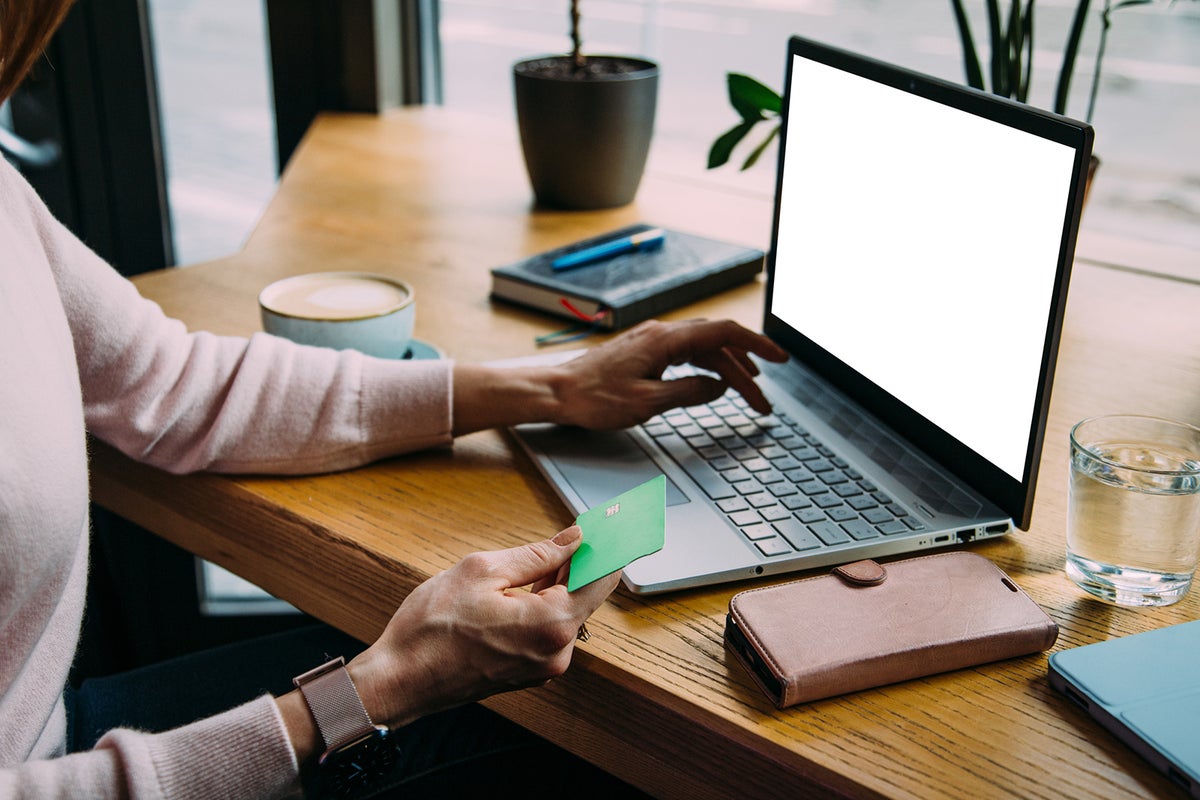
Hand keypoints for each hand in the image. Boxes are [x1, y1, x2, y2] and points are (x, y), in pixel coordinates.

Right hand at [347, 526, 619, 728]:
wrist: (399, 680)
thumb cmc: (431, 627)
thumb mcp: (482, 571)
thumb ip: (536, 555)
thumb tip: (573, 539)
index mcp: (551, 623)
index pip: (600, 579)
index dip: (605, 548)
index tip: (609, 525)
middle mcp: (557, 651)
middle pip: (584, 596)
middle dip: (575, 564)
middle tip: (566, 533)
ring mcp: (544, 667)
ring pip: (565, 613)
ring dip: (554, 586)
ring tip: (526, 565)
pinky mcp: (529, 673)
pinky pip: (547, 631)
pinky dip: (541, 608)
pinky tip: (516, 593)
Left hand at [550, 318, 787, 429]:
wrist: (556, 392)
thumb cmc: (593, 398)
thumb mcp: (647, 403)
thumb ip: (689, 393)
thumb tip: (718, 388)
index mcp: (665, 340)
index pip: (724, 333)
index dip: (757, 345)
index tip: (779, 359)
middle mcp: (661, 334)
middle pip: (717, 344)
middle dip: (746, 370)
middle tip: (763, 402)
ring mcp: (652, 342)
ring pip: (703, 351)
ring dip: (727, 372)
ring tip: (748, 395)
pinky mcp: (644, 352)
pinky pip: (686, 355)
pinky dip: (706, 369)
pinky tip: (714, 384)